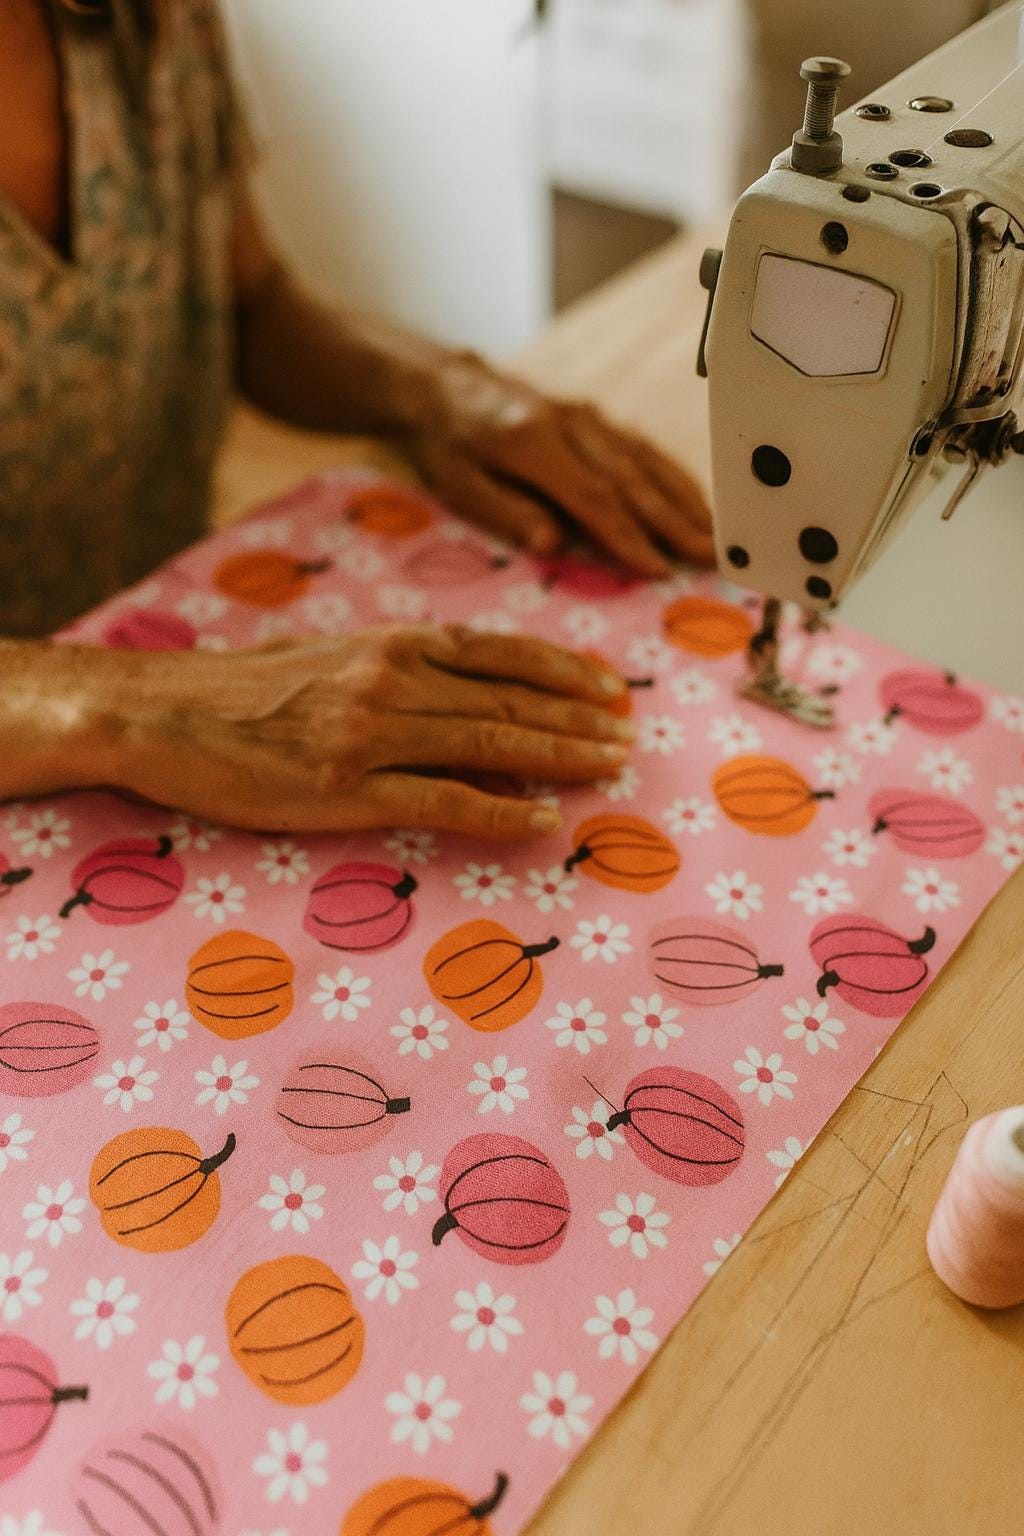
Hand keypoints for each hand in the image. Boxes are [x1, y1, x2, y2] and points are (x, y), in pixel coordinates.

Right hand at [101, 626, 633, 838]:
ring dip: (558, 758)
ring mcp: (371, 734)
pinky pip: (442, 800)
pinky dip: (501, 811)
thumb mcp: (332, 657)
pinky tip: (543, 821)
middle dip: (578, 719)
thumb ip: (399, 668)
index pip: (501, 653)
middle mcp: (392, 679)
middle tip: (628, 738)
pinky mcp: (346, 790)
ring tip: (607, 770)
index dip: (563, 673)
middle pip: (509, 700)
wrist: (164, 712)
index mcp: (392, 643)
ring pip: (490, 744)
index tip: (609, 691)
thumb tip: (463, 688)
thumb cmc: (246, 689)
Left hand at [406, 352, 713, 575]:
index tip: (659, 568)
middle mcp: (570, 423)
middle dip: (674, 522)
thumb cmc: (448, 443)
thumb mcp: (457, 483)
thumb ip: (505, 511)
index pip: (593, 496)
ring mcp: (587, 416)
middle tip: (709, 558)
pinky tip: (696, 501)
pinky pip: (642, 447)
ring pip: (646, 460)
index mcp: (534, 441)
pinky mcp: (595, 416)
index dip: (628, 535)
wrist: (444, 383)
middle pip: (631, 479)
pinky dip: (674, 475)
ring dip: (684, 499)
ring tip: (716, 535)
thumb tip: (551, 544)